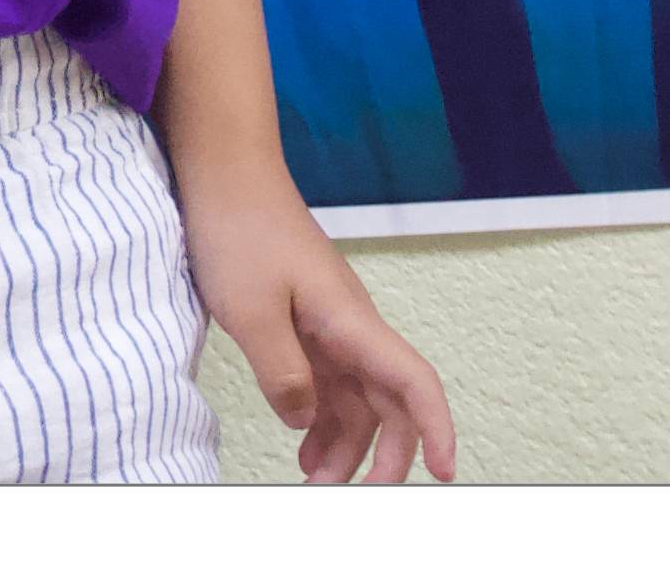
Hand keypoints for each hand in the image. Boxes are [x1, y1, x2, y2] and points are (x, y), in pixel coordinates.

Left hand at [185, 177, 456, 482]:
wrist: (224, 170)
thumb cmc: (239, 228)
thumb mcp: (251, 310)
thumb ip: (282, 373)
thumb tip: (306, 421)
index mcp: (350, 320)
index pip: (414, 383)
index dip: (437, 430)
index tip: (445, 475)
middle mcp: (350, 325)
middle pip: (389, 401)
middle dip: (383, 455)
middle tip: (353, 498)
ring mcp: (329, 323)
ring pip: (356, 396)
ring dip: (344, 441)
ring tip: (314, 480)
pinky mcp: (303, 319)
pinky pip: (326, 379)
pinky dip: (319, 415)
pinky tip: (301, 442)